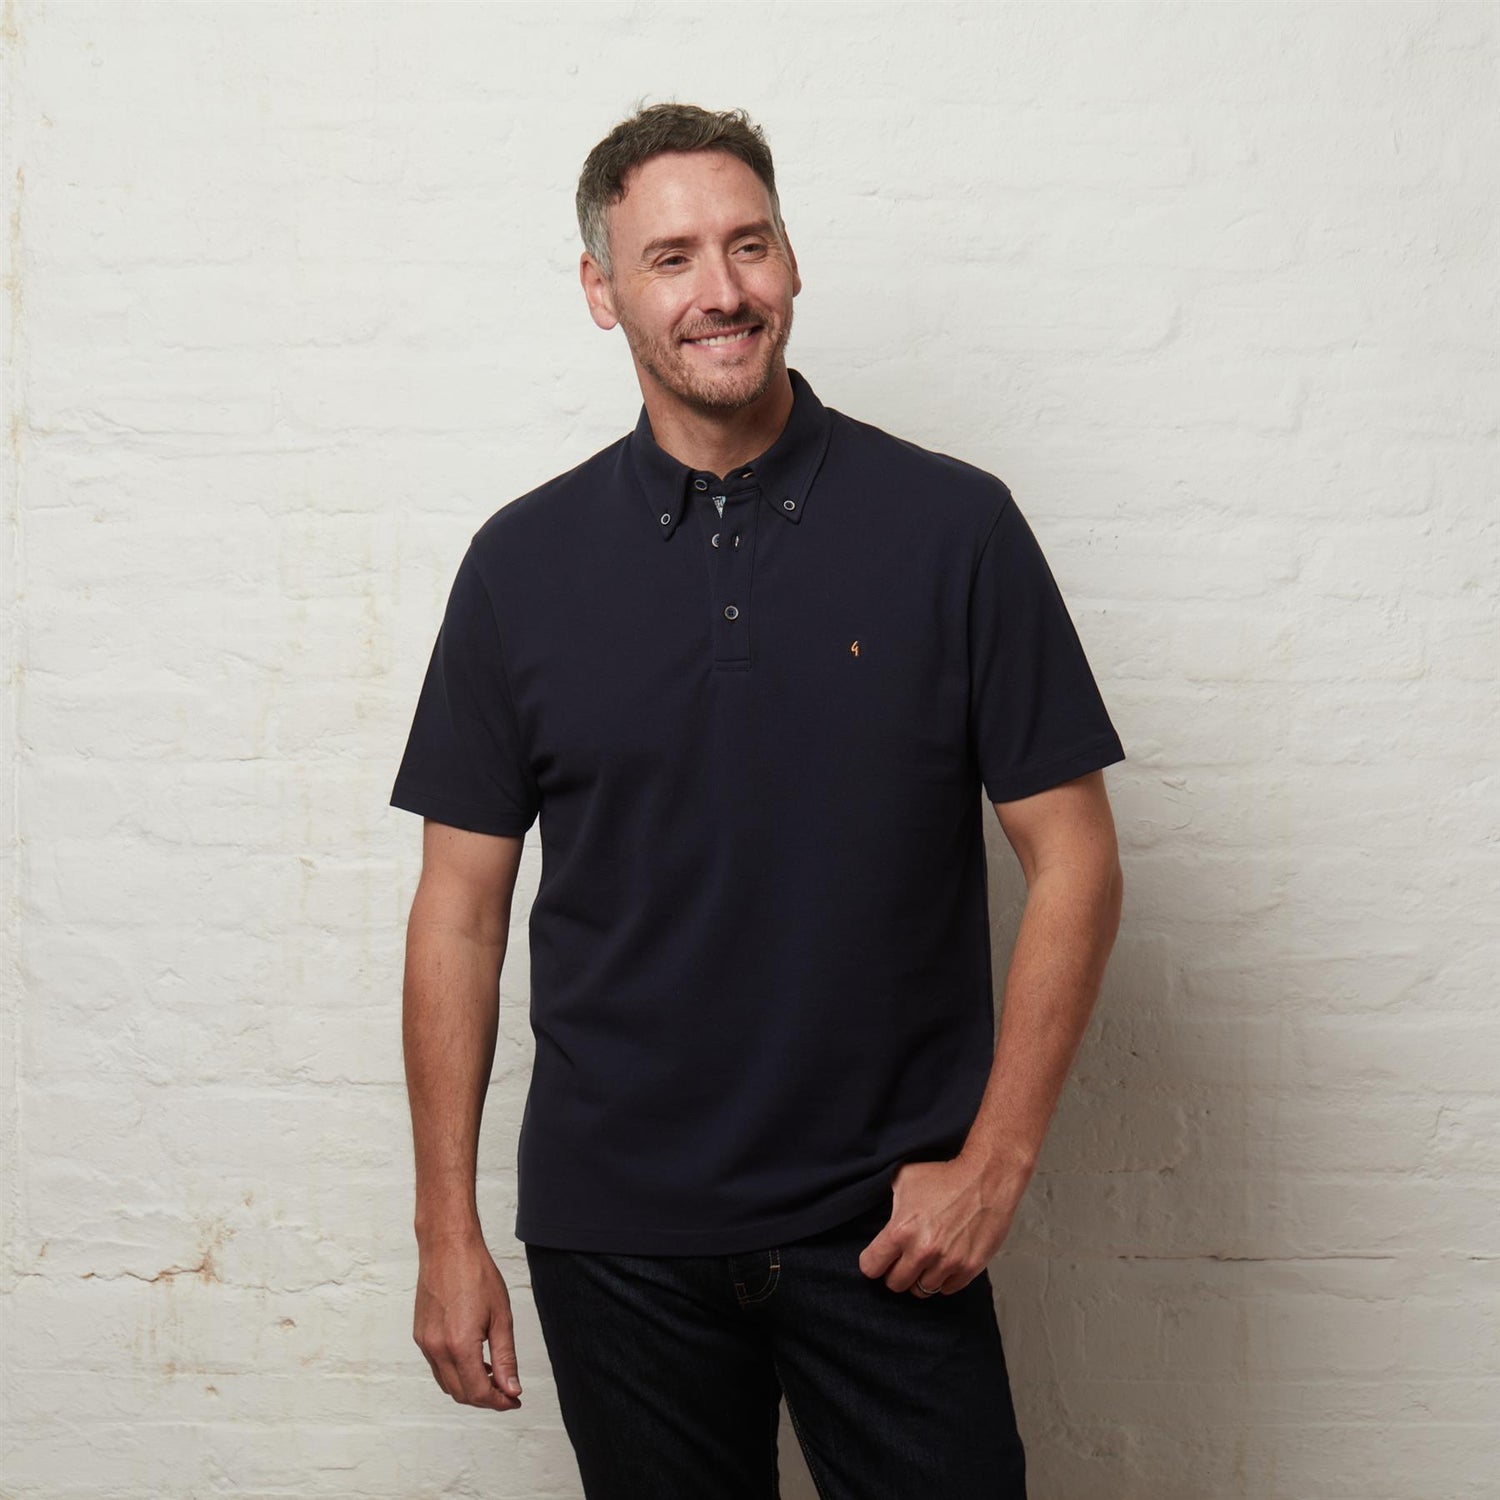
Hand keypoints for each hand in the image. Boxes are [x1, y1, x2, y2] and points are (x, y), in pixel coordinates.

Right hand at [413, 1227, 523, 1410]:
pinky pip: (437, 1367)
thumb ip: (506, 1357)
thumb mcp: (501, 1316)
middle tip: (508, 1391)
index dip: (499, 1402)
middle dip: (486, 1398)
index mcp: (459, 1345)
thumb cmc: (476, 1273)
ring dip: (470, 1387)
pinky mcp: (420, 1335)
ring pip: (447, 1383)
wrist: (447, 1247)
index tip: (515, 1400)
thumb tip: (512, 1389)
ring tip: (494, 1374)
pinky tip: (474, 1359)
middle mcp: (437, 1349)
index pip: (478, 1392)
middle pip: (461, 1393)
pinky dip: (456, 1372)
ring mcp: (425, 1343)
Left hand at [857, 1156, 1023, 1296]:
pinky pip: (947, 1289)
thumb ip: (887, 1202)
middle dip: (896, 1272)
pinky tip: (944, 1262)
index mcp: (901, 1230)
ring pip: (921, 1290)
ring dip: (921, 1277)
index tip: (879, 1258)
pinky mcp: (969, 1268)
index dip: (873, 1262)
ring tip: (926, 1260)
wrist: (986, 1178)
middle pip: (895, 1284)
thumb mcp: (905, 1179)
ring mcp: (947, 1263)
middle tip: (903, 1260)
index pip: (871, 1267)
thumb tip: (875, 1213)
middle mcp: (922, 1251)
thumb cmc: (945, 1177)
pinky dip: (944, 1279)